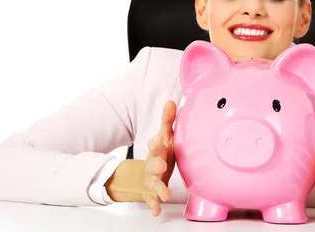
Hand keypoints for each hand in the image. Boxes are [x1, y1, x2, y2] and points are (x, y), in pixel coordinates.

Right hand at [142, 100, 176, 215]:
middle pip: (153, 164)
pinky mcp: (151, 193)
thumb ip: (167, 122)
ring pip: (154, 183)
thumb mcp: (164, 138)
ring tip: (164, 194)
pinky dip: (154, 206)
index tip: (159, 139)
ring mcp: (151, 180)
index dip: (157, 143)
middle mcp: (152, 165)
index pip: (156, 145)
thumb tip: (172, 101)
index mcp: (157, 151)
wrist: (143, 176)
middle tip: (161, 166)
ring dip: (159, 188)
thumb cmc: (159, 154)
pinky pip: (152, 200)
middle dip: (156, 165)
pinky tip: (156, 212)